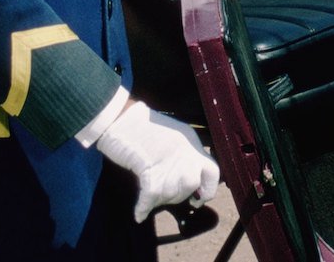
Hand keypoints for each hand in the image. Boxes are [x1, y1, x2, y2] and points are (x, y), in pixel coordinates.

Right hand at [94, 101, 221, 221]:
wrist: (120, 118)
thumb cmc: (142, 126)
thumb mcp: (173, 136)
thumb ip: (184, 155)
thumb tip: (188, 182)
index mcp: (191, 141)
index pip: (213, 172)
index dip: (207, 190)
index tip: (197, 199)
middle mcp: (184, 151)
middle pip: (191, 185)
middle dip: (179, 195)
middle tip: (164, 193)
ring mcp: (168, 159)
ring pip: (171, 192)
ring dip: (160, 200)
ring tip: (148, 196)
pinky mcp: (148, 168)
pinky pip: (151, 197)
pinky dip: (144, 208)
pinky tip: (140, 214)